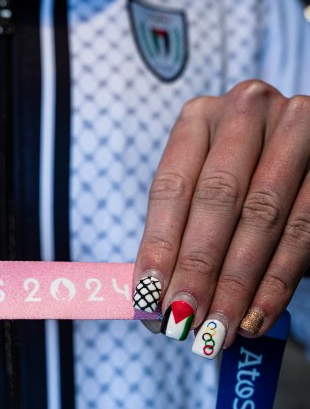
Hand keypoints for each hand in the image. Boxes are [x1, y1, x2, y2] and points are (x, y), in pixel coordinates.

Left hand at [133, 80, 309, 357]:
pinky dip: (276, 280)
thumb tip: (150, 298)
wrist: (296, 148)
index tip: (147, 296)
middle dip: (197, 267)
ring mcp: (295, 131)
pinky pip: (304, 230)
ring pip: (262, 217)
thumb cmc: (238, 173)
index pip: (171, 188)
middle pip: (216, 200)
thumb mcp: (202, 183)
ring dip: (236, 283)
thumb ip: (180, 229)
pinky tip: (255, 315)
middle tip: (182, 318)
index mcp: (199, 117)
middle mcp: (246, 112)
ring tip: (216, 328)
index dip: (159, 245)